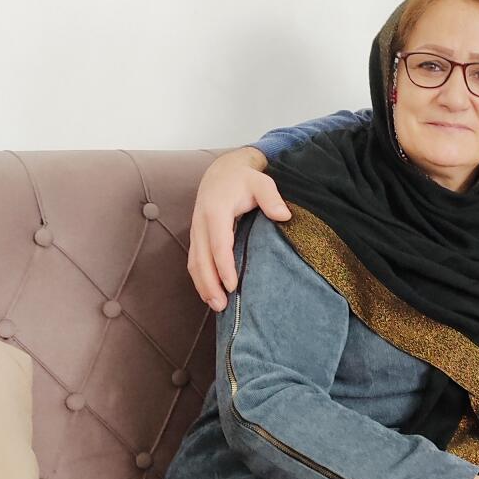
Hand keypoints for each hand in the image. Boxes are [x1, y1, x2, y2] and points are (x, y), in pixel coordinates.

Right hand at [188, 146, 290, 310]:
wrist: (222, 172)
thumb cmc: (244, 179)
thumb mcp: (261, 181)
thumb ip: (271, 197)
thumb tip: (284, 215)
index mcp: (216, 210)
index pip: (218, 242)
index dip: (223, 265)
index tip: (232, 286)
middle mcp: (201, 221)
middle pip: (201, 257)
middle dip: (210, 283)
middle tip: (222, 305)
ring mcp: (196, 229)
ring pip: (195, 262)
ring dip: (203, 285)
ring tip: (217, 306)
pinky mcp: (197, 236)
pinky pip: (195, 260)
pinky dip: (200, 279)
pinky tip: (210, 294)